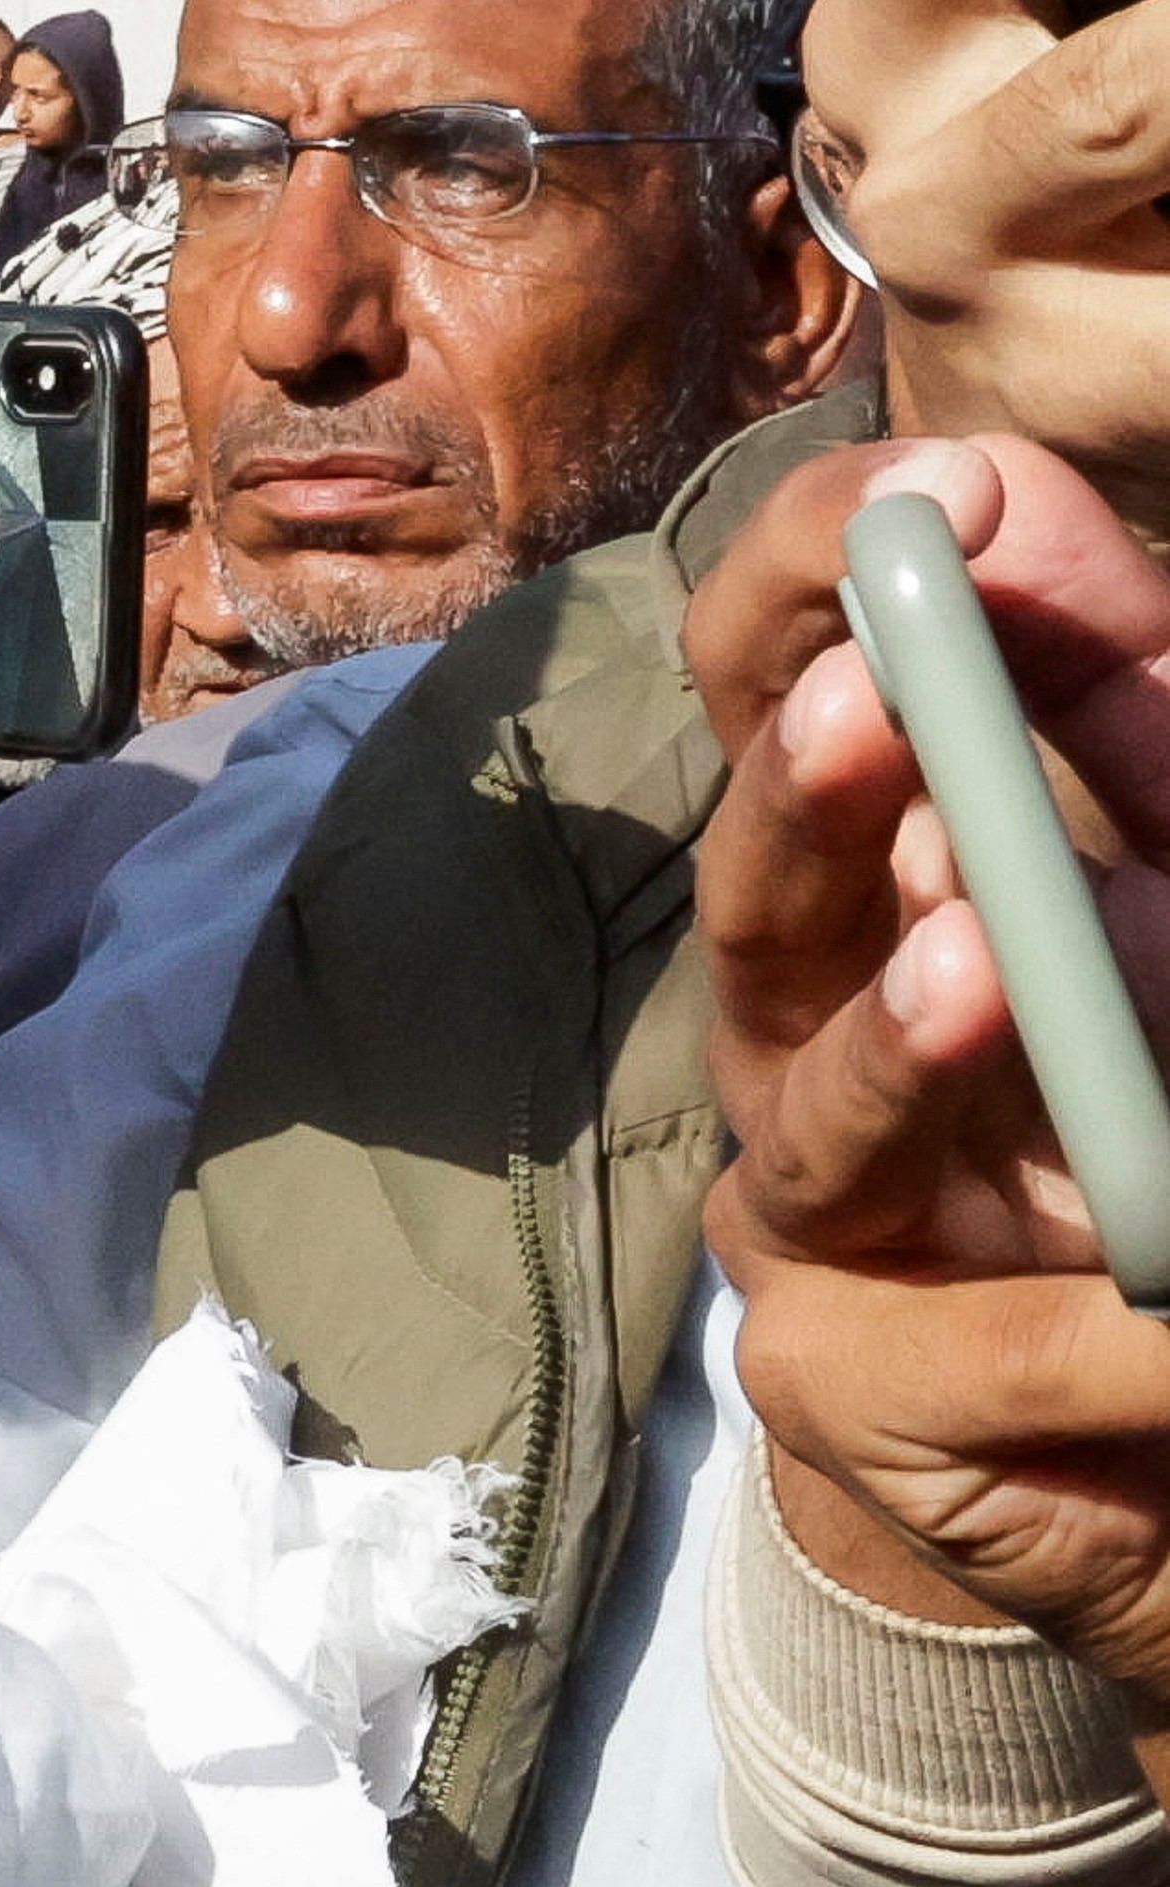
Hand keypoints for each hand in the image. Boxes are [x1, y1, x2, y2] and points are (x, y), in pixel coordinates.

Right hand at [694, 434, 1169, 1726]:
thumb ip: (1130, 713)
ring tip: (980, 969)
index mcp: (880, 877)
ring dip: (907, 1049)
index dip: (805, 591)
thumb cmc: (1163, 1135)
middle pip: (758, 896)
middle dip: (810, 798)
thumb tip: (1005, 505)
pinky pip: (971, 1346)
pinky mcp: (839, 1386)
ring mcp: (808, 1214)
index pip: (779, 691)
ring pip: (823, 1123)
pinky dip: (1103, 1329)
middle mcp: (800, 1029)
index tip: (900, 501)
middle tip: (867, 704)